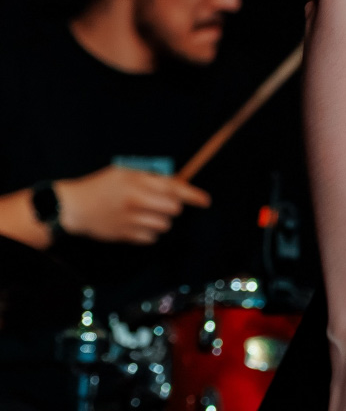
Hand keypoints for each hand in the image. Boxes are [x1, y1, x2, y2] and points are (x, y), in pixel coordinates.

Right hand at [54, 166, 211, 244]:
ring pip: (164, 225)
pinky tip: (139, 224)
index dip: (193, 195)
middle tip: (163, 203)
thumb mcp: (124, 171)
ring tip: (149, 213)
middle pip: (173, 209)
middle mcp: (136, 201)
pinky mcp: (125, 235)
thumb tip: (175, 182)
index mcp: (137, 181)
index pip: (173, 188)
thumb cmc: (101, 186)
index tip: (205, 200)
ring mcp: (130, 220)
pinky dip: (150, 233)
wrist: (75, 207)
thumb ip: (149, 175)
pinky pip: (151, 238)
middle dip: (173, 206)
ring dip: (162, 220)